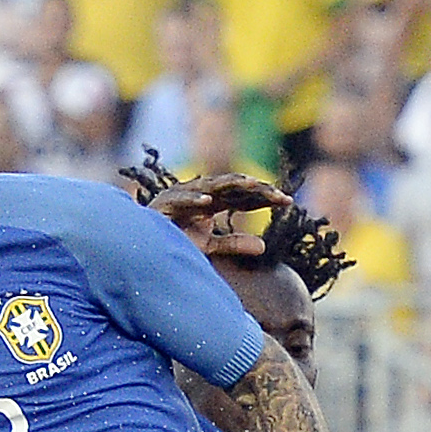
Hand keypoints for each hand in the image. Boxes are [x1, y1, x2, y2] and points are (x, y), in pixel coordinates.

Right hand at [146, 173, 289, 262]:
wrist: (142, 247)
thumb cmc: (173, 243)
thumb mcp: (209, 247)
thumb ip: (233, 244)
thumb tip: (263, 246)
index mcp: (213, 201)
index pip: (244, 196)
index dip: (265, 197)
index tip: (288, 202)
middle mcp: (201, 193)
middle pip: (235, 187)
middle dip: (257, 189)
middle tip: (281, 196)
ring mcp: (183, 195)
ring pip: (212, 185)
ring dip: (232, 184)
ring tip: (253, 186)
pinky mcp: (164, 203)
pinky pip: (181, 199)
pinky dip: (193, 199)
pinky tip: (207, 202)